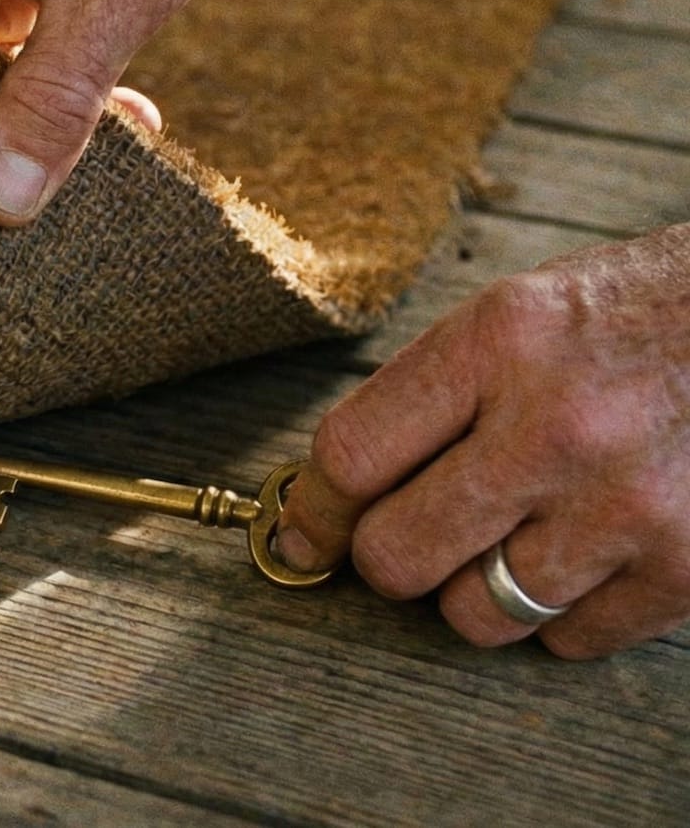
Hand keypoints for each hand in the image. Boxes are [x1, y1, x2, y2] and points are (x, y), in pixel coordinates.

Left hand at [280, 224, 689, 657]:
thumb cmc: (633, 315)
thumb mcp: (518, 313)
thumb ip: (432, 393)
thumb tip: (334, 490)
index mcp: (500, 344)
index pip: (353, 455)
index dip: (313, 512)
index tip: (302, 538)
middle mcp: (557, 428)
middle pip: (397, 554)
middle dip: (387, 557)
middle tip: (411, 537)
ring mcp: (626, 505)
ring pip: (476, 614)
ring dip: (476, 589)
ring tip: (511, 536)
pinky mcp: (688, 568)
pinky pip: (568, 639)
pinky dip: (561, 613)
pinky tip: (583, 553)